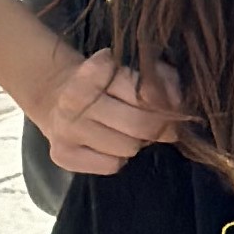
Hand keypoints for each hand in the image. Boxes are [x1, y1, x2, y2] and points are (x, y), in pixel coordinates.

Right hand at [34, 45, 178, 177]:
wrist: (55, 96)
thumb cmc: (105, 81)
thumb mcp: (132, 67)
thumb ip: (161, 78)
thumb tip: (177, 103)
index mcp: (93, 71)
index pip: (146, 93)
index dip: (165, 100)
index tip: (167, 101)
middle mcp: (75, 101)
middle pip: (140, 124)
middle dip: (159, 127)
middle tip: (164, 126)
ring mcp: (67, 131)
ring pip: (128, 148)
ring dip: (138, 142)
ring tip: (131, 132)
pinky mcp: (62, 156)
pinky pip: (110, 166)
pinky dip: (119, 158)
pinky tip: (112, 145)